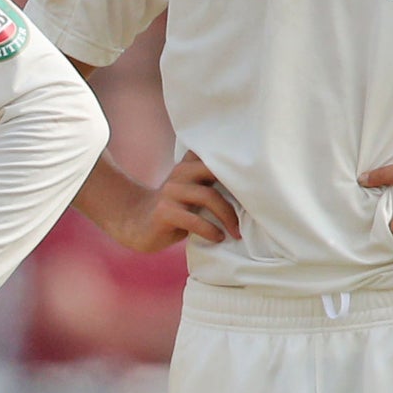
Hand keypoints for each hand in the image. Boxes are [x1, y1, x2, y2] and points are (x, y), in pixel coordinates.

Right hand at [105, 150, 240, 253]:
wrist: (135, 223)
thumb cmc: (174, 211)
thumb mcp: (191, 193)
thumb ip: (210, 184)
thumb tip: (251, 192)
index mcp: (189, 166)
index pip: (214, 155)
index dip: (235, 160)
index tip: (257, 174)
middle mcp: (180, 174)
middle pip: (216, 171)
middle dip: (238, 192)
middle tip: (252, 213)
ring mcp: (171, 192)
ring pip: (208, 196)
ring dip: (228, 217)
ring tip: (236, 233)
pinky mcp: (164, 212)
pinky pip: (194, 220)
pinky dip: (210, 230)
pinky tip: (217, 238)